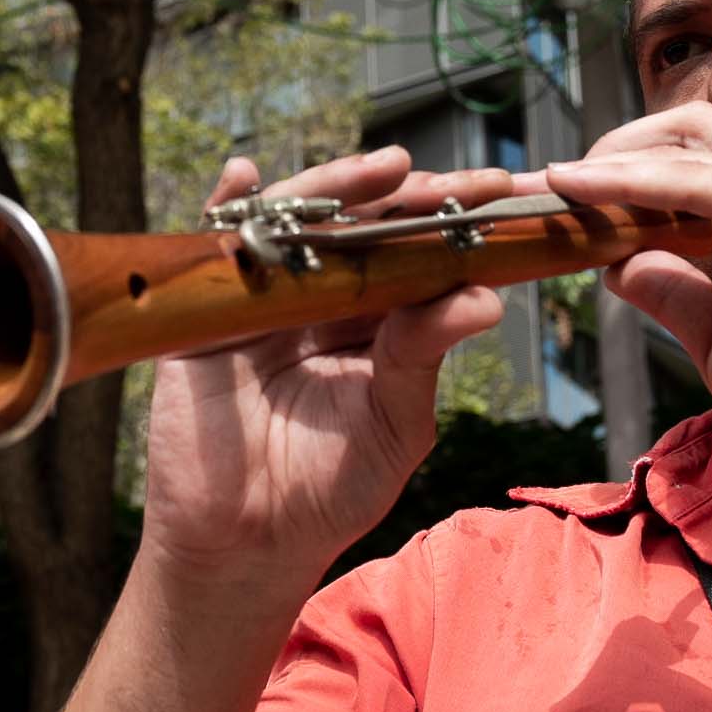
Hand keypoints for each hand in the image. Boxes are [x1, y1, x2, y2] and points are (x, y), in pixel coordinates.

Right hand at [139, 147, 514, 606]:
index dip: (455, 222)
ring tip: (387, 168)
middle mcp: (320, 297)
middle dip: (409, 196)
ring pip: (297, 223)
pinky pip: (214, 247)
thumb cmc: (330, 489)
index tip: (502, 196)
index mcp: (374, 321)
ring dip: (336, 186)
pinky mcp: (208, 311)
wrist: (248, 543)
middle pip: (361, 226)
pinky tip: (242, 176)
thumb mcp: (393, 422)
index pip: (416, 255)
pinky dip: (224, 206)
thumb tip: (483, 296)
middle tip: (458, 181)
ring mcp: (264, 298)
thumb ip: (423, 356)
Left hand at [545, 105, 711, 489]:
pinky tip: (579, 190)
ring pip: (685, 142)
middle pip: (689, 132)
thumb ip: (674, 293)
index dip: (629, 175)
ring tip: (550, 186)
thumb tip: (619, 265)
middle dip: (615, 148)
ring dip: (609, 159)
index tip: (570, 205)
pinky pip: (690, 179)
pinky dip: (627, 179)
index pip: (695, 165)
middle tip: (553, 186)